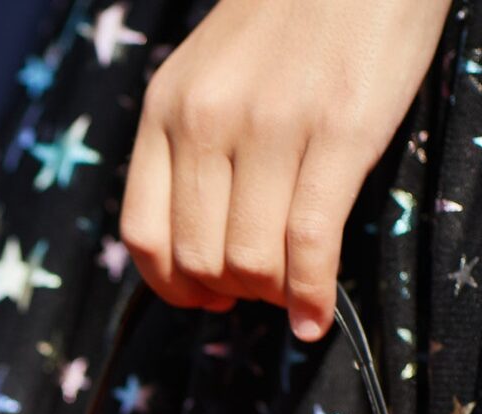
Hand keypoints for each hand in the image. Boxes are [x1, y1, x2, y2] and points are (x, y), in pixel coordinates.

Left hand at [118, 0, 447, 339]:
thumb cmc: (293, 19)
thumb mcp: (213, 73)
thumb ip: (195, 143)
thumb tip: (201, 242)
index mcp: (165, 110)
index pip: (142, 233)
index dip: (171, 285)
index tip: (205, 296)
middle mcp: (205, 121)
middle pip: (197, 257)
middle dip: (230, 293)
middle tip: (262, 293)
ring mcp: (270, 126)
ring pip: (250, 259)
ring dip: (273, 296)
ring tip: (293, 293)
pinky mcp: (339, 131)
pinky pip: (310, 242)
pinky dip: (312, 295)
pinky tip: (317, 315)